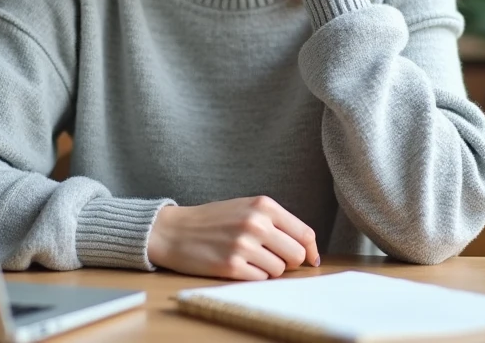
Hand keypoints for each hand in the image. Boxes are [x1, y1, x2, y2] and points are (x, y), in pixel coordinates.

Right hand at [146, 196, 320, 279]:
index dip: (310, 250)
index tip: (309, 259)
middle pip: (296, 255)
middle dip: (288, 261)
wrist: (174, 231)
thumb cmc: (213, 220)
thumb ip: (275, 222)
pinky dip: (253, 276)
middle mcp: (256, 223)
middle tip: (271, 257)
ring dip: (268, 269)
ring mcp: (244, 245)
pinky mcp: (231, 266)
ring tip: (248, 258)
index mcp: (263, 205)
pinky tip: (238, 266)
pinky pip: (260, 279)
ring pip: (279, 270)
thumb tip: (307, 249)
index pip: (304, 233)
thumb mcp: (246, 208)